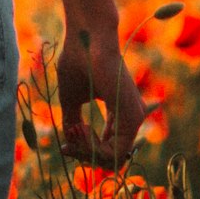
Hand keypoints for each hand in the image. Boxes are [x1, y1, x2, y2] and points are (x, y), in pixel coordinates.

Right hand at [54, 7, 147, 166]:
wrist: (87, 39)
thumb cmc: (78, 62)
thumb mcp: (71, 100)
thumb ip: (73, 123)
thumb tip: (68, 147)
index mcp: (119, 112)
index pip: (106, 147)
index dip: (84, 152)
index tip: (65, 145)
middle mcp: (130, 117)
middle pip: (109, 157)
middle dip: (84, 155)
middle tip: (68, 143)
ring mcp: (134, 118)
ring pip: (112, 158)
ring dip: (86, 151)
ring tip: (75, 131)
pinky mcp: (132, 117)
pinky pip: (114, 152)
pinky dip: (93, 148)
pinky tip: (81, 130)